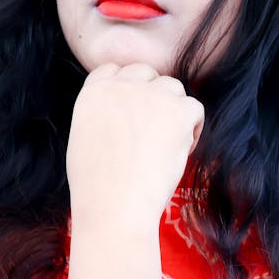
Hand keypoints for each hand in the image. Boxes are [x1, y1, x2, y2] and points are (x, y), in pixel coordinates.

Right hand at [66, 63, 203, 230]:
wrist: (114, 208)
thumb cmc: (97, 189)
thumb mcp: (84, 140)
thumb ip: (103, 116)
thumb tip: (125, 115)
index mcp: (93, 92)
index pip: (115, 70)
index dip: (129, 90)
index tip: (134, 115)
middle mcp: (121, 86)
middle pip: (147, 74)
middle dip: (153, 98)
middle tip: (153, 133)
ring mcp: (150, 95)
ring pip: (173, 88)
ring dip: (174, 112)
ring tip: (166, 146)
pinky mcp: (177, 111)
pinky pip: (194, 108)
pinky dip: (192, 129)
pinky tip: (179, 152)